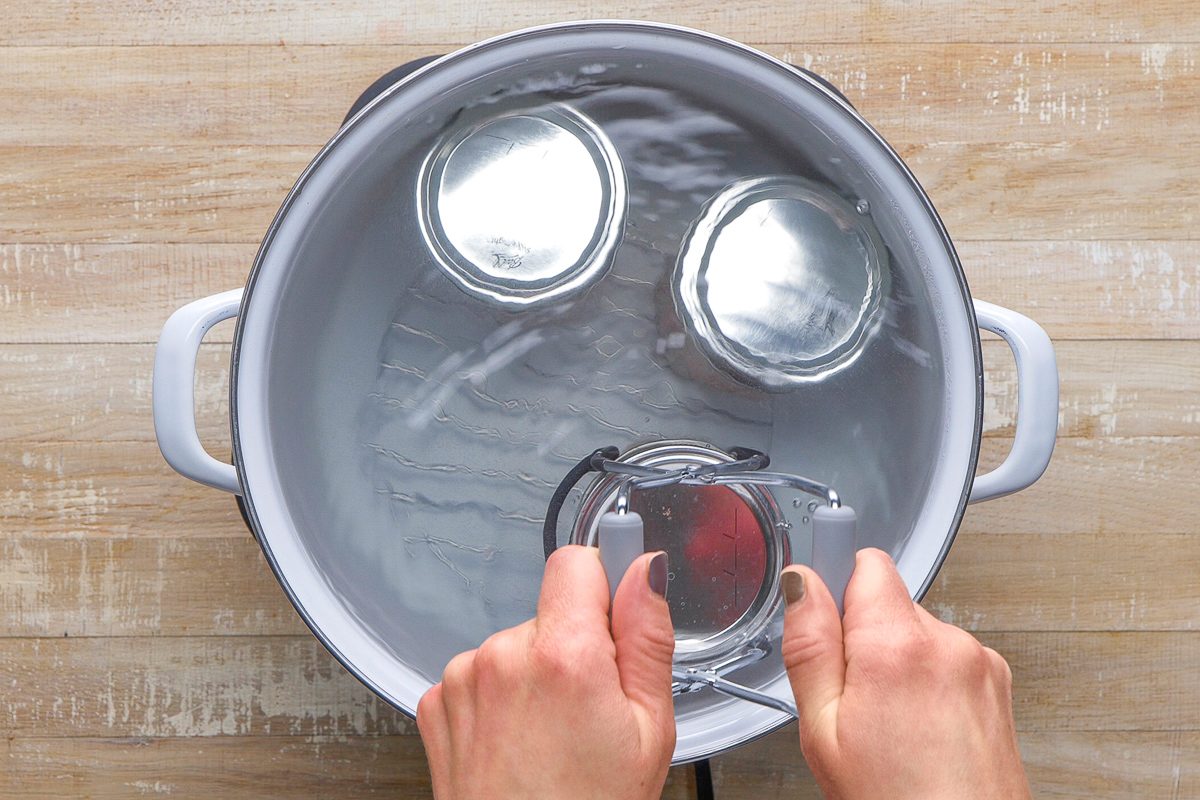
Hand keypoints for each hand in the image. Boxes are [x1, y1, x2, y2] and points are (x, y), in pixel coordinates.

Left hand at [417, 545, 675, 799]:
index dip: (603, 583)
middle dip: (574, 643)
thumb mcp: (649, 729)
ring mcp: (463, 679)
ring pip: (515, 643)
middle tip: (592, 707)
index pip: (576, 560)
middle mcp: (503, 656)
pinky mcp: (436, 702)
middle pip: (549, 610)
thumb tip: (645, 571)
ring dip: (534, 673)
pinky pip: (480, 674)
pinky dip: (499, 699)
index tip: (614, 607)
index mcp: (564, 656)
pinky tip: (520, 742)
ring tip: (553, 735)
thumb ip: (648, 636)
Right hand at [781, 548, 1030, 799]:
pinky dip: (929, 685)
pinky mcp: (999, 685)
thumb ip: (809, 645)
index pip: (865, 562)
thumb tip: (801, 584)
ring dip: (897, 664)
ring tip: (888, 725)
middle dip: (862, 637)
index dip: (835, 582)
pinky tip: (918, 730)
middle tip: (849, 697)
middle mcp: (948, 643)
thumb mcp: (823, 730)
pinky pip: (948, 660)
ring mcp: (980, 663)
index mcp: (897, 645)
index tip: (822, 599)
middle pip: (888, 602)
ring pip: (917, 634)